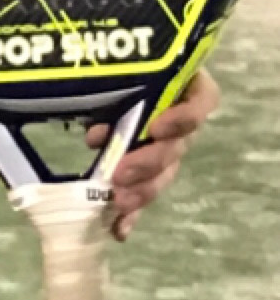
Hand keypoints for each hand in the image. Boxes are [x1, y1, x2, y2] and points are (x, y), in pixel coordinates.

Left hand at [84, 67, 220, 242]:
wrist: (99, 80)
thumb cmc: (111, 68)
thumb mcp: (111, 74)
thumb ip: (106, 94)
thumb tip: (96, 135)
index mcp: (181, 85)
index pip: (203, 100)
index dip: (184, 118)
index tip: (156, 128)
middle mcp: (179, 120)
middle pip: (178, 146)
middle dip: (150, 163)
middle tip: (122, 174)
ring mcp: (165, 148)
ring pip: (163, 174)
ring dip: (142, 191)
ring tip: (119, 204)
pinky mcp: (145, 170)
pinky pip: (142, 194)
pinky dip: (130, 215)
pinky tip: (119, 230)